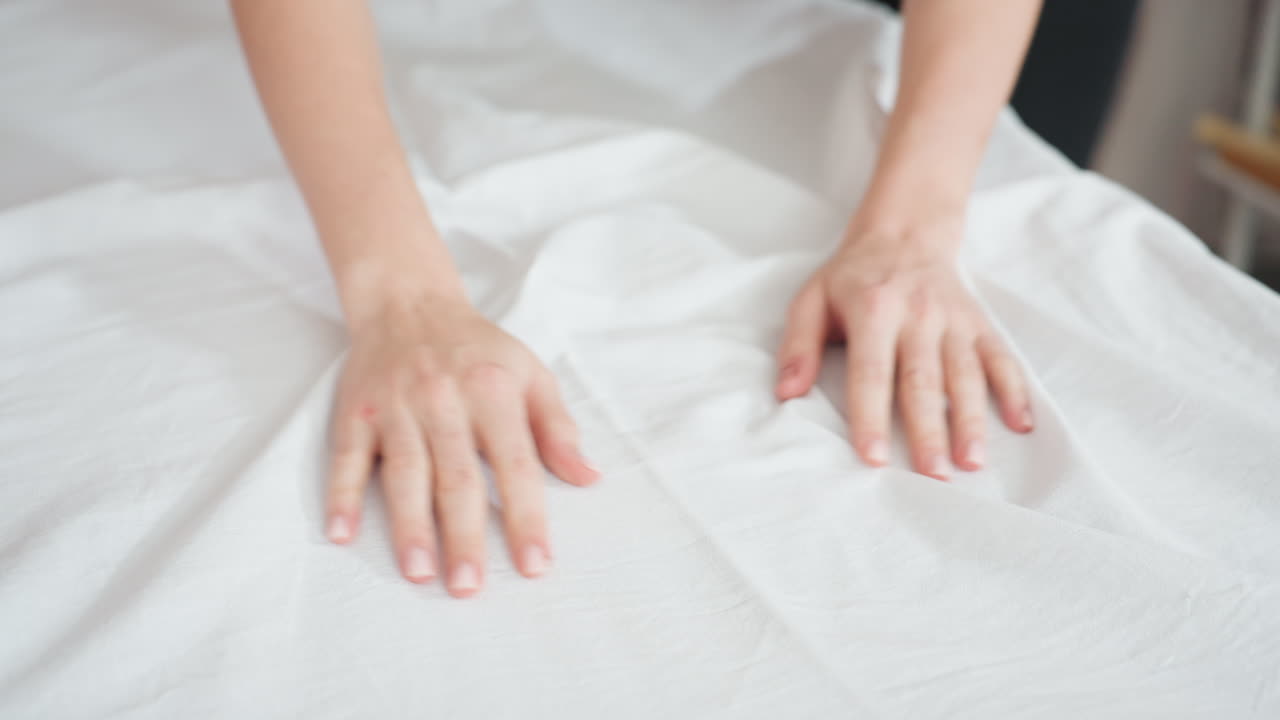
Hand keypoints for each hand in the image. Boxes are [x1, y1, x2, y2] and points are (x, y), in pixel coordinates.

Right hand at [324, 293, 598, 596]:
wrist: (409, 303)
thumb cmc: (478, 350)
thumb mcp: (531, 374)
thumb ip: (558, 429)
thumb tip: (588, 478)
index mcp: (494, 392)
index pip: (516, 465)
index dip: (526, 517)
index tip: (534, 565)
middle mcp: (444, 400)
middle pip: (456, 478)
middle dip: (464, 536)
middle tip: (469, 586)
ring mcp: (396, 407)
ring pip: (404, 472)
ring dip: (410, 525)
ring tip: (419, 573)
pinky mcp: (356, 412)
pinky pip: (347, 457)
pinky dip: (342, 495)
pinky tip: (342, 533)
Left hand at [774, 219, 1031, 479]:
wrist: (905, 232)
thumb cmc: (852, 277)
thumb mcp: (812, 299)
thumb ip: (797, 346)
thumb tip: (785, 392)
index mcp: (873, 310)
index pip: (871, 372)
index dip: (871, 416)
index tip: (875, 457)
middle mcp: (918, 315)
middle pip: (923, 380)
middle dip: (929, 430)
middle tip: (933, 475)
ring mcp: (953, 320)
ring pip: (966, 374)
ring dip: (972, 420)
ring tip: (972, 462)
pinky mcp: (979, 323)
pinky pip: (1001, 358)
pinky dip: (1015, 391)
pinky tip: (1021, 425)